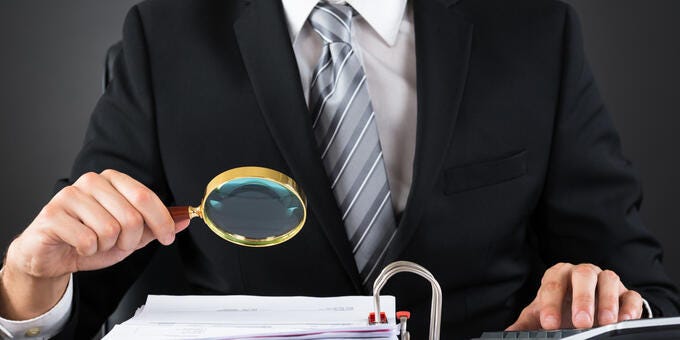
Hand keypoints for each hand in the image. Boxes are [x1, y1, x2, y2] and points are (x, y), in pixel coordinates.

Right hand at [0, 169, 189, 318]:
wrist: (52, 255)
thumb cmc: (90, 240)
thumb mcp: (130, 235)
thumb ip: (155, 226)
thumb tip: (184, 219)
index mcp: (112, 180)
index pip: (145, 196)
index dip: (161, 221)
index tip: (167, 237)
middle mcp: (91, 182)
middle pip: (131, 217)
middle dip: (131, 240)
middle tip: (119, 244)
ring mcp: (69, 196)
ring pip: (110, 229)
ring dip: (108, 246)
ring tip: (96, 243)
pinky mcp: (52, 214)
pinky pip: (87, 239)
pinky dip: (88, 250)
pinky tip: (79, 245)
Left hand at [507, 263, 642, 330]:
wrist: (584, 308)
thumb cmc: (560, 308)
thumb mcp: (541, 314)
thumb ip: (526, 323)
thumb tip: (508, 334)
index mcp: (558, 275)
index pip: (552, 284)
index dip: (550, 303)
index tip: (549, 324)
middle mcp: (583, 273)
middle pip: (583, 275)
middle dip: (582, 298)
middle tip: (581, 323)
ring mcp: (606, 280)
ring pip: (609, 280)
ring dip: (608, 302)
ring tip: (604, 323)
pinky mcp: (626, 293)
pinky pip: (631, 295)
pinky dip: (629, 307)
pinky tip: (624, 320)